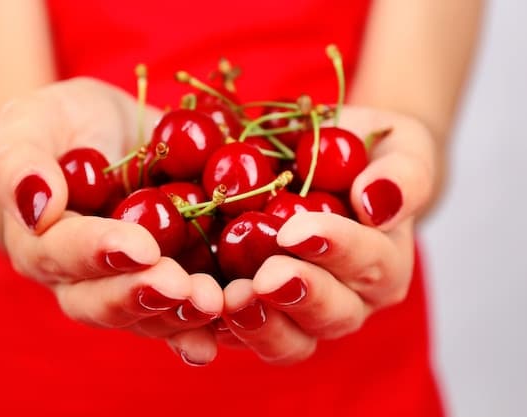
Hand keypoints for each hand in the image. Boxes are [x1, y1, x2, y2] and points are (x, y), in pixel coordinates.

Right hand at [0, 77, 222, 365]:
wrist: (107, 136)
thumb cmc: (62, 126)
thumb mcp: (31, 123)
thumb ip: (20, 163)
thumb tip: (35, 204)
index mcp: (42, 243)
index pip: (63, 255)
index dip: (100, 253)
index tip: (140, 246)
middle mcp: (83, 278)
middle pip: (105, 302)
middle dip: (144, 296)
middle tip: (181, 287)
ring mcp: (129, 283)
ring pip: (149, 316)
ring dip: (182, 315)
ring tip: (215, 303)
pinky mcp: (171, 279)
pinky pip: (186, 308)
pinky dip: (209, 319)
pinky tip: (235, 319)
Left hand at [219, 106, 434, 364]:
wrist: (334, 171)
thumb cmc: (368, 160)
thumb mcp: (399, 152)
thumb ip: (402, 176)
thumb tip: (377, 199)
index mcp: (386, 264)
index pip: (368, 262)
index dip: (333, 248)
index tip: (293, 231)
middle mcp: (351, 299)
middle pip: (332, 313)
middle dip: (297, 296)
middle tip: (265, 279)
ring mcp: (307, 316)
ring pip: (292, 341)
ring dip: (262, 325)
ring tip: (232, 301)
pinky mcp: (267, 318)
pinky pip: (248, 337)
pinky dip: (224, 331)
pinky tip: (202, 312)